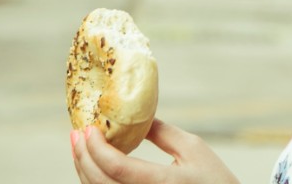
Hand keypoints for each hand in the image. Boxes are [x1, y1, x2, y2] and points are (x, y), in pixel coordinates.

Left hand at [72, 119, 239, 183]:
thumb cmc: (215, 179)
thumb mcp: (193, 149)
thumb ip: (162, 132)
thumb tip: (133, 114)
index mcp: (165, 183)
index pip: (118, 168)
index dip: (97, 148)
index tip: (88, 128)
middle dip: (82, 158)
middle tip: (76, 135)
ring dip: (84, 170)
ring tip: (81, 149)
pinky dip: (96, 182)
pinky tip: (94, 167)